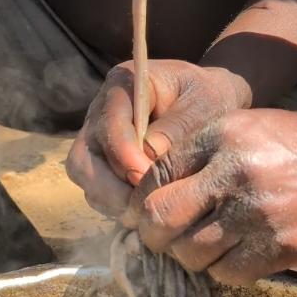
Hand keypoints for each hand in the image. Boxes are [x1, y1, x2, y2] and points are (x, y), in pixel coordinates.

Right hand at [66, 59, 250, 219]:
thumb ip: (177, 128)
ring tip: (147, 210)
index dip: (124, 156)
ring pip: (86, 179)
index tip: (146, 177)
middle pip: (83, 158)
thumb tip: (147, 157)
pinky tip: (145, 209)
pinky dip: (117, 205)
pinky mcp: (104, 166)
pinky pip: (98, 192)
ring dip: (113, 200)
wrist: (213, 105)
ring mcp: (98, 141)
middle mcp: (101, 114)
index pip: (108, 125)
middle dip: (110, 187)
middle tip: (143, 206)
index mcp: (122, 86)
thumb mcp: (204, 104)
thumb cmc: (210, 98)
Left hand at [125, 107, 296, 283]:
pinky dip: (224, 270)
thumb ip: (203, 154)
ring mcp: (258, 212)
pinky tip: (235, 257)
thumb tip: (151, 195)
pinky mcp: (282, 246)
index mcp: (222, 135)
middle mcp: (234, 171)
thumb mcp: (250, 128)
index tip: (142, 215)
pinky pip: (229, 273)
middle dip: (152, 236)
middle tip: (161, 241)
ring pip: (190, 253)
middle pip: (161, 218)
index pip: (154, 174)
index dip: (139, 202)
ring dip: (189, 258)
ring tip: (202, 249)